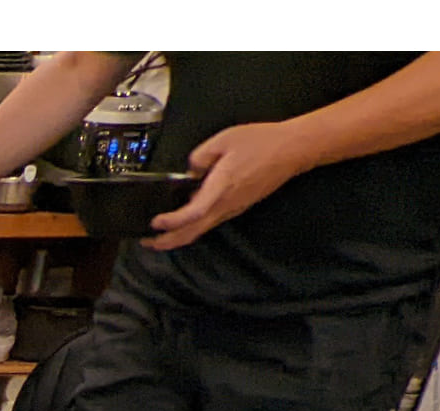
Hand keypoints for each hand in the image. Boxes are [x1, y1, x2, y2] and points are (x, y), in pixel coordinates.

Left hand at [145, 122, 302, 248]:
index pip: (190, 215)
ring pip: (202, 230)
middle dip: (167, 241)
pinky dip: (194, 227)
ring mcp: (234, 208)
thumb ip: (200, 156)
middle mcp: (226, 205)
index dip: (170, 222)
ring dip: (179, 236)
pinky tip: (187, 221)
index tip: (154, 222)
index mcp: (220, 190)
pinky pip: (212, 222)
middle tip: (147, 242)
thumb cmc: (261, 142)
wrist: (293, 149)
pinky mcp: (239, 206)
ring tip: (160, 237)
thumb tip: (190, 169)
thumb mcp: (224, 140)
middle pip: (192, 232)